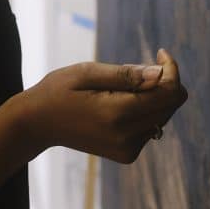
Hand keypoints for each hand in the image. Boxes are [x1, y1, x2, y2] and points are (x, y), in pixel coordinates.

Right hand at [20, 49, 188, 162]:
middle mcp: (127, 136)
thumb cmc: (59, 91)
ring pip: (164, 116)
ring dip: (154, 97)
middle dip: (164, 81)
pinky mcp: (127, 154)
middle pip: (171, 104)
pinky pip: (152, 127)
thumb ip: (127, 74)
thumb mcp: (88, 72)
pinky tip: (121, 105)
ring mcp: (128, 149)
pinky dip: (145, 111)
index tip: (159, 54)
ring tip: (122, 88)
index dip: (172, 69)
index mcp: (118, 114)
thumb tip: (161, 74)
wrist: (38, 125)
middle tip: (140, 67)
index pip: (169, 93)